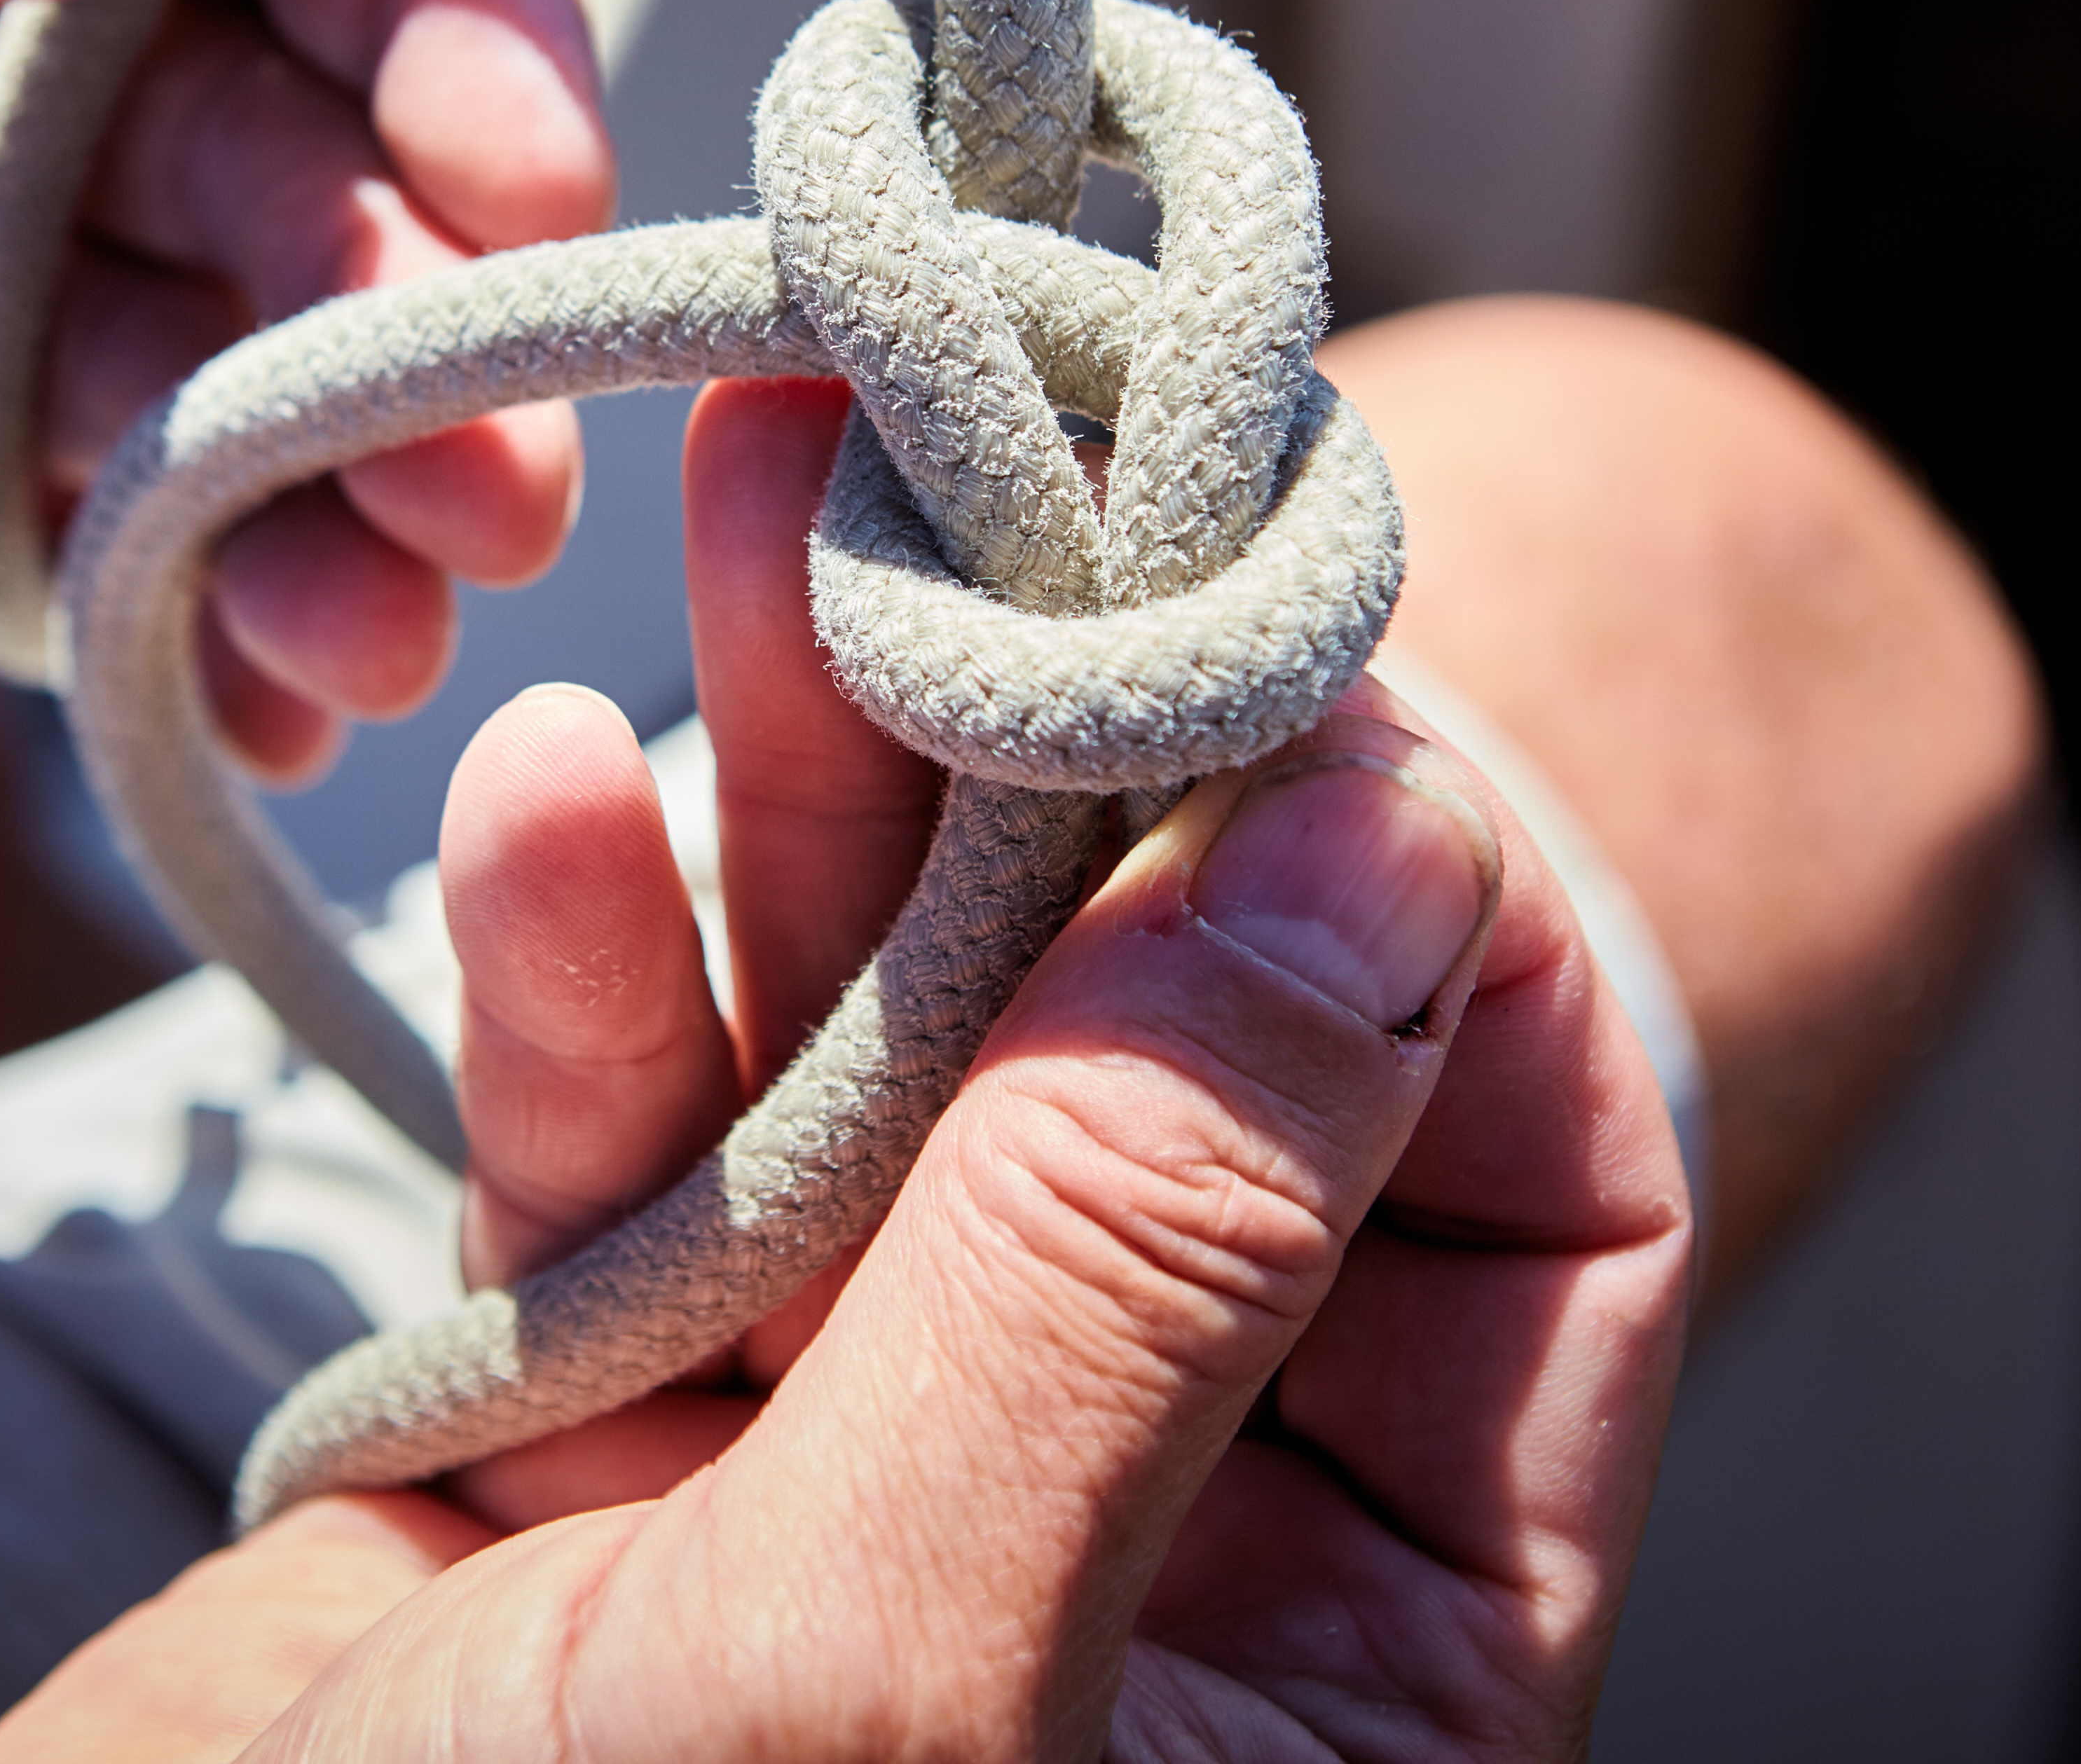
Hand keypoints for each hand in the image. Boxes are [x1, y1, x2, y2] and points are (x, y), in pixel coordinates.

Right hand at [0, 377, 1696, 1759]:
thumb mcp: (895, 1688)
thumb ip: (1136, 1274)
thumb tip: (1381, 865)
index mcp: (1332, 1672)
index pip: (1517, 1206)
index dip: (1417, 899)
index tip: (1279, 623)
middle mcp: (1133, 1538)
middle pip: (1182, 1071)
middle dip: (1071, 762)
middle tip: (987, 442)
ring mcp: (859, 1462)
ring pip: (901, 1061)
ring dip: (821, 791)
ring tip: (766, 492)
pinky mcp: (603, 1430)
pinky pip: (650, 1159)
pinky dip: (602, 988)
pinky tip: (563, 808)